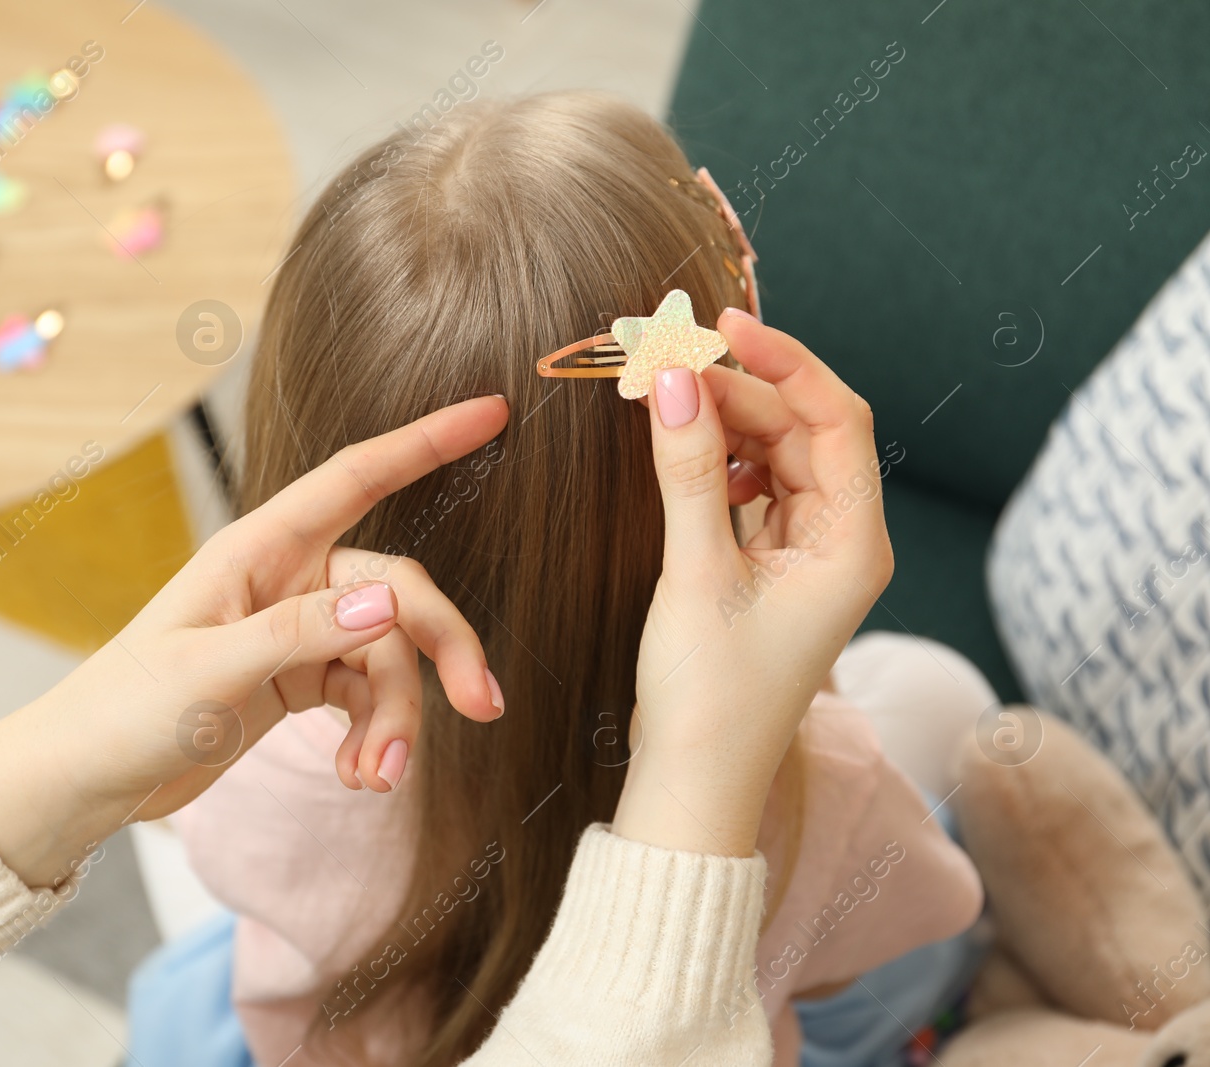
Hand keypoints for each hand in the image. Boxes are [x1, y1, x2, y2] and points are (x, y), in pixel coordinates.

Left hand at [0, 396, 509, 886]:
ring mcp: (296, 632)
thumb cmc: (124, 711)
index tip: (491, 411)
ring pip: (387, 656)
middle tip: (482, 705)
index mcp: (258, 550)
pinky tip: (358, 777)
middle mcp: (287, 580)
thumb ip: (299, 634)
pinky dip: (372, 736)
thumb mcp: (208, 672)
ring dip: (397, 720)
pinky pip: (365, 696)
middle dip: (441, 650)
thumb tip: (390, 606)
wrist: (85, 780)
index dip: (427, 442)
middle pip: (397, 594)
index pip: (357, 478)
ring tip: (375, 780)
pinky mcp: (298, 681)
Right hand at [612, 311, 892, 856]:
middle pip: (799, 431)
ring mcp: (805, 555)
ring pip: (771, 456)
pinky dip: (714, 462)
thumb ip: (689, 470)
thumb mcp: (696, 574)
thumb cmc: (709, 697)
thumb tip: (678, 379)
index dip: (784, 362)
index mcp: (853, 544)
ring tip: (663, 396)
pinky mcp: (768, 569)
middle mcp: (841, 542)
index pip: (835, 419)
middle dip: (737, 391)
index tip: (722, 327)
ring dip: (721, 423)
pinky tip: (679, 449)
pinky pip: (748, 490)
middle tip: (667, 361)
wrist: (692, 784)